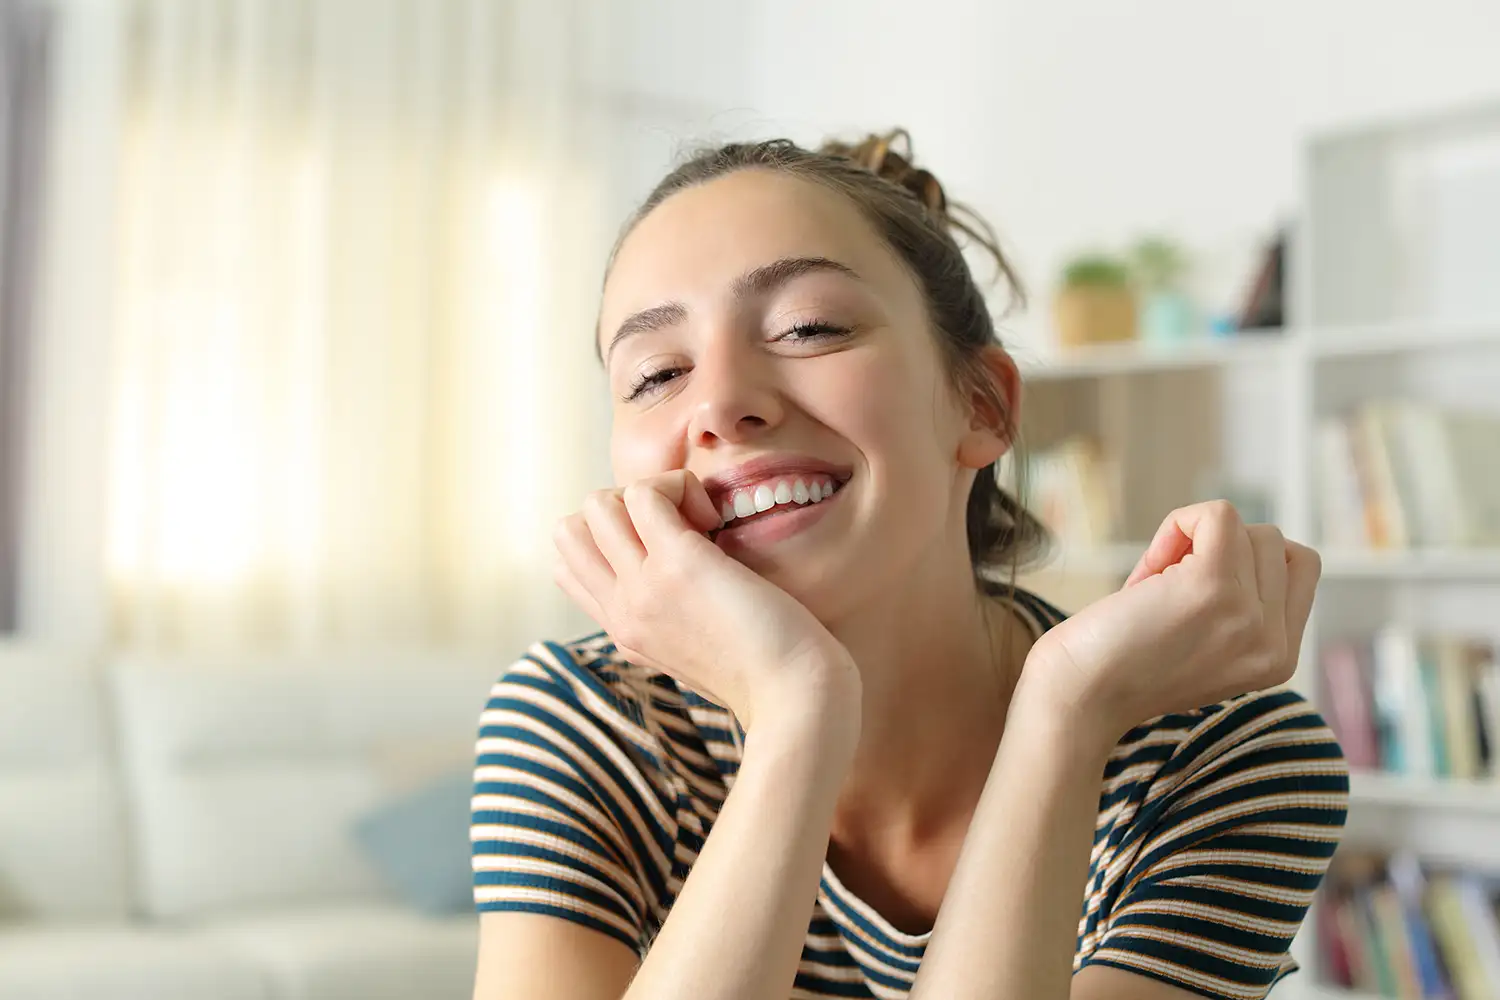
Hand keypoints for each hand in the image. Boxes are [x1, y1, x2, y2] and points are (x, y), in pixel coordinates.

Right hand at [552, 471, 857, 731]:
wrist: (796, 700)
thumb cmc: (770, 674)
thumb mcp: (700, 654)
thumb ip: (673, 623)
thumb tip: (680, 583)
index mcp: (625, 632)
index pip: (570, 568)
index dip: (609, 538)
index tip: (665, 546)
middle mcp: (623, 610)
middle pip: (570, 530)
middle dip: (621, 508)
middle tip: (680, 526)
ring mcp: (642, 588)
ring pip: (597, 503)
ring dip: (650, 491)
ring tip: (699, 519)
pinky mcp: (678, 564)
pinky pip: (645, 493)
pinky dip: (678, 486)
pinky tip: (714, 516)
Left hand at [1021, 500, 1319, 740]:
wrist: (1077, 697)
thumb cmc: (1120, 664)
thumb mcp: (1203, 643)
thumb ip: (1239, 606)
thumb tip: (1239, 532)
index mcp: (1279, 660)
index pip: (1299, 569)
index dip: (1247, 562)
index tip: (1194, 592)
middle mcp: (1275, 644)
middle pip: (1275, 545)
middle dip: (1218, 551)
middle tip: (1165, 593)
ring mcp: (1249, 616)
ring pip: (1250, 529)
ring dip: (1194, 542)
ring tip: (1154, 589)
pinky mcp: (1212, 587)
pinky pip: (1218, 515)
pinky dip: (1179, 523)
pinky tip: (1148, 570)